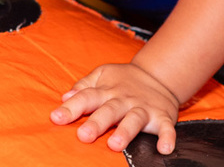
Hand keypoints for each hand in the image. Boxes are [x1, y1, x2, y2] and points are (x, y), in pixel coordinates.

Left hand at [50, 62, 179, 154]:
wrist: (159, 75)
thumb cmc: (124, 80)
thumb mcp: (102, 75)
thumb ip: (84, 86)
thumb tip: (64, 97)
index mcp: (106, 91)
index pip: (86, 97)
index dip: (71, 108)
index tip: (56, 118)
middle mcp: (124, 99)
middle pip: (108, 110)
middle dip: (97, 123)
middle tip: (83, 135)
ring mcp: (143, 108)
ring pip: (133, 119)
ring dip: (125, 132)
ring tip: (115, 145)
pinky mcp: (162, 117)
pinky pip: (166, 128)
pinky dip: (167, 137)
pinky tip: (164, 148)